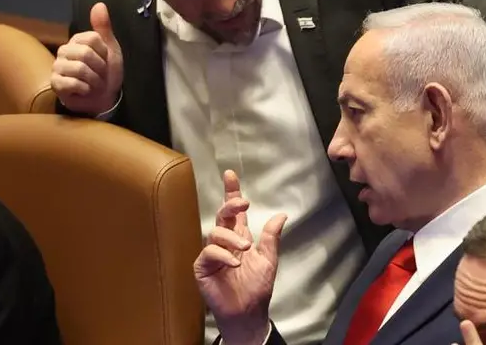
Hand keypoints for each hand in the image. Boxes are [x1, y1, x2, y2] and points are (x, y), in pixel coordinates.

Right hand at [51, 2, 123, 115]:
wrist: (103, 96)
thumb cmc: (106, 72)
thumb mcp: (110, 48)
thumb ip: (104, 27)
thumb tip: (100, 4)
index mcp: (77, 40)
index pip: (93, 39)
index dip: (104, 53)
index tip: (105, 60)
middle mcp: (64, 51)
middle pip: (85, 54)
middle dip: (100, 68)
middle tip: (100, 74)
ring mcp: (57, 67)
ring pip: (79, 69)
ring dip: (95, 80)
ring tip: (95, 83)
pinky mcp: (55, 83)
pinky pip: (72, 83)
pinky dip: (86, 89)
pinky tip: (86, 90)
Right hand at [194, 170, 286, 344]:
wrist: (248, 312)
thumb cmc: (257, 288)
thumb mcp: (269, 260)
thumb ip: (272, 238)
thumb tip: (281, 215)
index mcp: (239, 237)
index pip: (234, 212)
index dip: (231, 192)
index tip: (230, 174)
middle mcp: (224, 242)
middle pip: (222, 216)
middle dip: (230, 205)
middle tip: (243, 204)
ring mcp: (212, 254)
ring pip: (216, 233)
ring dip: (231, 237)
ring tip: (245, 248)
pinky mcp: (203, 267)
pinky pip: (209, 253)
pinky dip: (223, 255)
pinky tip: (234, 263)